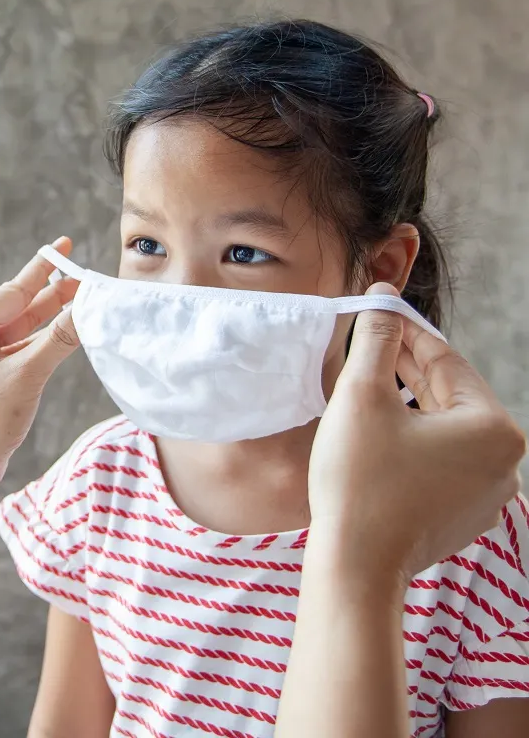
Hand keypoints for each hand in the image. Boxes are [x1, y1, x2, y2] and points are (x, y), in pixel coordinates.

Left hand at [0, 238, 81, 480]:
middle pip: (18, 306)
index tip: (66, 245)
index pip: (13, 292)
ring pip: (20, 328)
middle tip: (85, 275)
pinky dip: (42, 340)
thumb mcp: (27, 375)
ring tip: (82, 296)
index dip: (45, 270)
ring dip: (50, 316)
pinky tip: (65, 328)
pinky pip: (18, 347)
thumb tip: (88, 309)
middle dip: (52, 293)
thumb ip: (59, 339)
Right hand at [308, 283, 525, 582]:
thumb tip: (383, 297)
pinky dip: (413, 444)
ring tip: (368, 389)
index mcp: (494, 426)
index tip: (379, 313)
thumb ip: (378, 341)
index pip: (446, 362)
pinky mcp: (464, 515)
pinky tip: (378, 437)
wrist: (356, 563)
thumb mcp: (362, 397)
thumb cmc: (359, 480)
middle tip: (369, 346)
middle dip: (407, 371)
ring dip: (409, 407)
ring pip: (444, 431)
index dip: (406, 333)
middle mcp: (505, 461)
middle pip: (449, 397)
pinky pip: (441, 464)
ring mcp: (488, 493)